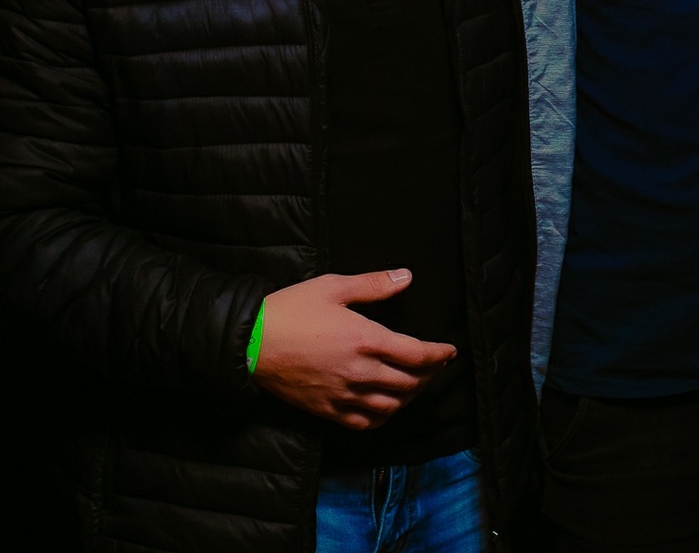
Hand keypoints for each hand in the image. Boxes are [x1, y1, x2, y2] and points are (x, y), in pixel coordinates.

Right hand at [251, 269, 455, 429]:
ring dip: (411, 396)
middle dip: (430, 374)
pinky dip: (384, 416)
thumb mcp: (332, 287)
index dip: (440, 354)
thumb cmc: (289, 311)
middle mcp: (360, 372)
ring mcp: (343, 395)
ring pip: (392, 405)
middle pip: (410, 382)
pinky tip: (388, 406)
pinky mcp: (327, 410)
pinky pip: (366, 422)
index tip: (449, 350)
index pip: (418, 355)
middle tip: (437, 365)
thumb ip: (373, 285)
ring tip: (416, 384)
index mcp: (365, 339)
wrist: (248, 343)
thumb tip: (406, 276)